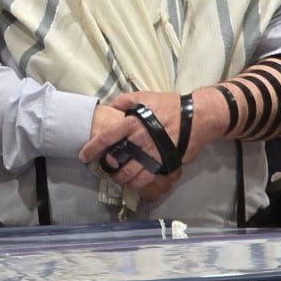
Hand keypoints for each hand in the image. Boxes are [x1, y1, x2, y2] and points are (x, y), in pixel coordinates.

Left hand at [78, 92, 197, 194]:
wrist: (196, 117)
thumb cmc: (169, 105)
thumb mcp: (144, 96)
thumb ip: (124, 101)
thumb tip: (109, 106)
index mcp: (132, 123)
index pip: (106, 138)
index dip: (92, 149)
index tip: (83, 156)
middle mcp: (140, 140)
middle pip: (116, 161)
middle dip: (108, 168)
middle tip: (106, 169)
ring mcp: (153, 154)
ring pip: (130, 174)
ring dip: (121, 179)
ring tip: (118, 178)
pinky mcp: (164, 164)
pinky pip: (146, 179)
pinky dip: (137, 184)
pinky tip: (134, 182)